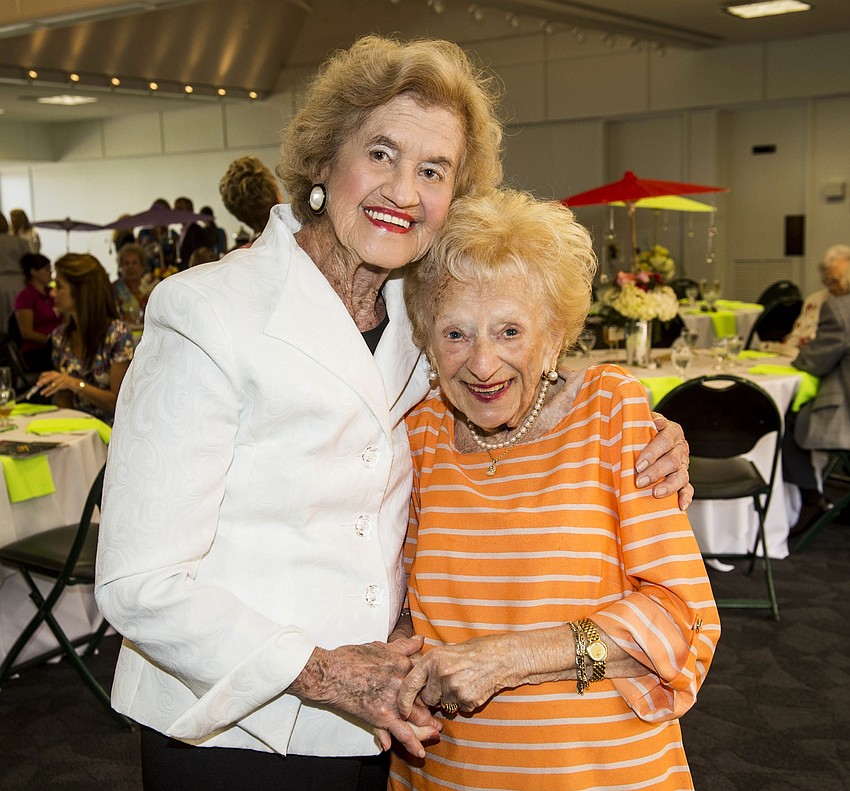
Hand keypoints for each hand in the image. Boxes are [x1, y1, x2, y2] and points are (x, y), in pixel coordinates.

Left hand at [36, 371, 78, 396]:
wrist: (72, 381)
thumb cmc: (61, 379)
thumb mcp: (55, 377)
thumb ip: (48, 379)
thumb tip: (40, 382)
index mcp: (54, 373)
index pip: (45, 374)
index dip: (40, 378)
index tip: (37, 382)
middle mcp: (57, 375)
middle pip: (48, 378)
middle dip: (42, 382)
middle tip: (37, 385)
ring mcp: (60, 380)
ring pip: (51, 385)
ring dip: (45, 389)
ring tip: (41, 393)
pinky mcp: (62, 385)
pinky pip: (55, 389)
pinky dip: (50, 392)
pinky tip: (46, 395)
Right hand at [290, 637, 439, 757]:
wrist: (330, 673)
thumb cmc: (351, 657)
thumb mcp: (380, 646)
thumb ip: (403, 645)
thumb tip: (420, 639)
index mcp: (402, 663)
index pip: (423, 676)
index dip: (431, 684)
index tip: (436, 688)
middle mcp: (401, 681)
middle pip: (424, 697)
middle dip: (433, 706)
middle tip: (441, 713)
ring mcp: (393, 699)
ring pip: (417, 715)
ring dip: (428, 725)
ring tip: (435, 731)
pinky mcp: (382, 715)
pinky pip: (401, 732)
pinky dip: (412, 743)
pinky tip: (420, 752)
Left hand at [398, 634, 523, 717]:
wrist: (502, 657)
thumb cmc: (474, 651)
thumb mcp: (446, 651)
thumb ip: (428, 666)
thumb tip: (410, 683)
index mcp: (432, 659)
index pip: (409, 684)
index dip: (403, 700)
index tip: (402, 710)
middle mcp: (441, 673)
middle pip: (427, 698)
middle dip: (435, 696)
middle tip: (449, 683)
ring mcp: (454, 687)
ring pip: (444, 705)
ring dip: (451, 699)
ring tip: (465, 682)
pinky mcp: (467, 700)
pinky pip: (459, 709)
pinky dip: (465, 703)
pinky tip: (474, 687)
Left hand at [636, 414, 692, 509]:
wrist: (651, 437)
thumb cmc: (643, 430)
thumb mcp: (643, 420)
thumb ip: (643, 419)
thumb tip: (654, 421)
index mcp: (672, 432)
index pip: (664, 441)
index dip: (652, 453)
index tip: (638, 464)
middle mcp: (680, 448)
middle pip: (672, 461)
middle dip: (655, 472)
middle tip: (640, 481)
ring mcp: (683, 465)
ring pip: (681, 476)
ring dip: (669, 486)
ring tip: (655, 493)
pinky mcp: (683, 479)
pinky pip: (688, 489)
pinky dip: (685, 497)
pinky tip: (680, 505)